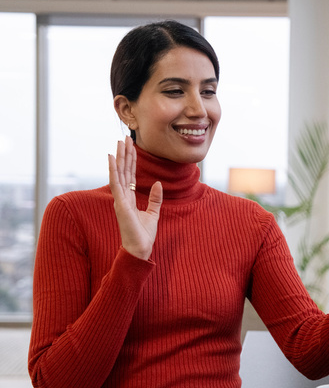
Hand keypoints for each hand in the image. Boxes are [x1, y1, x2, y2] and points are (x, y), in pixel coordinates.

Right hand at [108, 137, 162, 259]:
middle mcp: (122, 197)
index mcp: (129, 198)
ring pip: (118, 173)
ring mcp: (120, 199)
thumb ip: (155, 198)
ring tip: (119, 143)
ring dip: (119, 157)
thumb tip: (158, 184)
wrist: (140, 249)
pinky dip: (113, 170)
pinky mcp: (120, 204)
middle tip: (124, 138)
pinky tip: (111, 158)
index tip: (131, 147)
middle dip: (124, 154)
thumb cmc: (144, 235)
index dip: (130, 161)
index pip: (129, 175)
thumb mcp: (153, 213)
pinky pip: (116, 183)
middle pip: (123, 171)